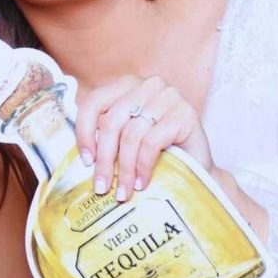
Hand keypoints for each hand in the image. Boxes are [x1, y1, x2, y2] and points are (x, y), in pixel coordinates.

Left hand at [74, 75, 212, 200]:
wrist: (198, 168)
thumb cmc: (158, 154)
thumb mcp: (126, 141)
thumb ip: (105, 136)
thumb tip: (79, 154)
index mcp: (127, 85)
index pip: (95, 102)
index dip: (85, 132)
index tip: (86, 160)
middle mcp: (147, 85)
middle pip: (112, 121)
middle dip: (105, 158)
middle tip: (101, 186)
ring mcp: (168, 96)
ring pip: (131, 134)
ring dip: (125, 168)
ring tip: (123, 192)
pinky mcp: (184, 113)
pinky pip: (152, 142)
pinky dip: (143, 166)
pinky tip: (142, 183)